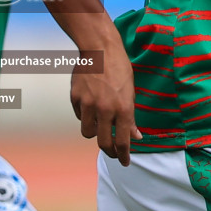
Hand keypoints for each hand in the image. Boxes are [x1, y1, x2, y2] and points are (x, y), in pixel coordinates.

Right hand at [71, 46, 138, 164]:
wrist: (99, 49)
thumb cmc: (119, 69)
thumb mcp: (131, 92)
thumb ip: (131, 117)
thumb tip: (136, 136)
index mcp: (123, 108)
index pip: (123, 141)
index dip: (123, 155)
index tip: (124, 162)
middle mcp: (105, 109)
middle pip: (103, 143)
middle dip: (109, 151)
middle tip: (112, 152)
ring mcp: (88, 104)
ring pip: (88, 132)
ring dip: (94, 132)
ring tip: (100, 124)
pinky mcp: (75, 98)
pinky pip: (79, 115)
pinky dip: (85, 115)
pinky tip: (91, 104)